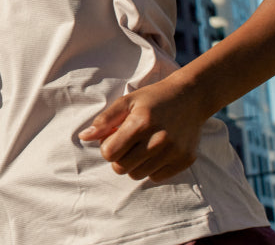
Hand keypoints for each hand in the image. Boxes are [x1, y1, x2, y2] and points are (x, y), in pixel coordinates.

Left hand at [77, 78, 210, 181]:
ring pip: (137, 175)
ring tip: (143, 146)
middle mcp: (159, 139)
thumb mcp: (127, 102)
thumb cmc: (153, 99)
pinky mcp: (185, 160)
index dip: (108, 146)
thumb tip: (84, 137)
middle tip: (129, 143)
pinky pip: (156, 178)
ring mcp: (174, 152)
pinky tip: (157, 151)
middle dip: (119, 157)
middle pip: (121, 168)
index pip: (109, 154)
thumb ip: (104, 120)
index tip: (115, 137)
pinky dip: (152, 168)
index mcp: (141, 123)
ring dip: (135, 164)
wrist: (190, 97)